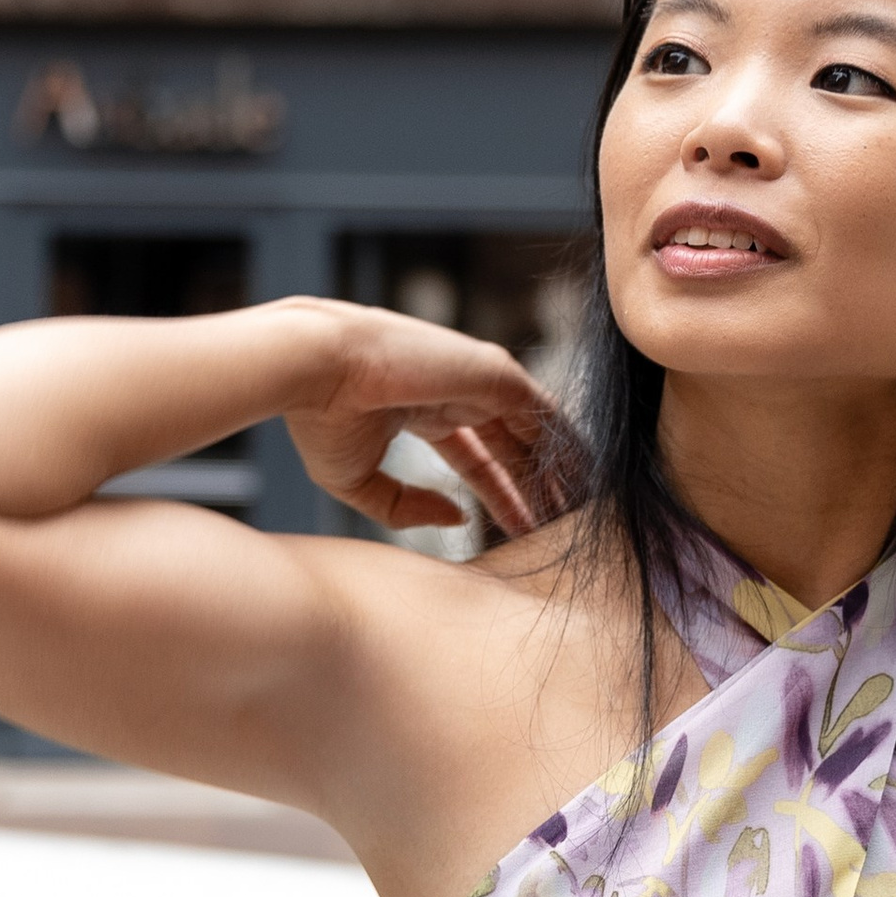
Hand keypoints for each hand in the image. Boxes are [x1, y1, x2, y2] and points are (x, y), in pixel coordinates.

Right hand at [281, 301, 557, 538]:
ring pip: (534, 431)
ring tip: (580, 514)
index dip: (501, 493)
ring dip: (557, 472)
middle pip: (513, 445)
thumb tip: (458, 518)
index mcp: (422, 408)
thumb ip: (408, 507)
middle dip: (537, 486)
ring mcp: (478, 379)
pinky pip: (545, 417)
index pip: (478, 456)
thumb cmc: (322, 418)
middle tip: (563, 526)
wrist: (315, 369)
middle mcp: (455, 391)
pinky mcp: (497, 374)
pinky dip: (564, 448)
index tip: (522, 528)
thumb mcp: (361, 481)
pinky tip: (578, 483)